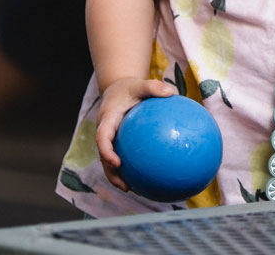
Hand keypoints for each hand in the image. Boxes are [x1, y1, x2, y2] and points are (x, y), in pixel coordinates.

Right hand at [93, 77, 177, 192]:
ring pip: (111, 163)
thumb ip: (153, 87)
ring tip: (135, 191)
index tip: (116, 162)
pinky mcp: (117, 144)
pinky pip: (123, 158)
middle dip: (112, 174)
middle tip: (125, 187)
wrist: (117, 90)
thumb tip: (172, 92)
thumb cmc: (130, 88)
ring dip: (119, 178)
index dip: (106, 151)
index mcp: (107, 120)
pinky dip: (131, 170)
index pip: (102, 138)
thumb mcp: (139, 84)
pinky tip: (147, 179)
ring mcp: (110, 141)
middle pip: (104, 158)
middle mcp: (105, 133)